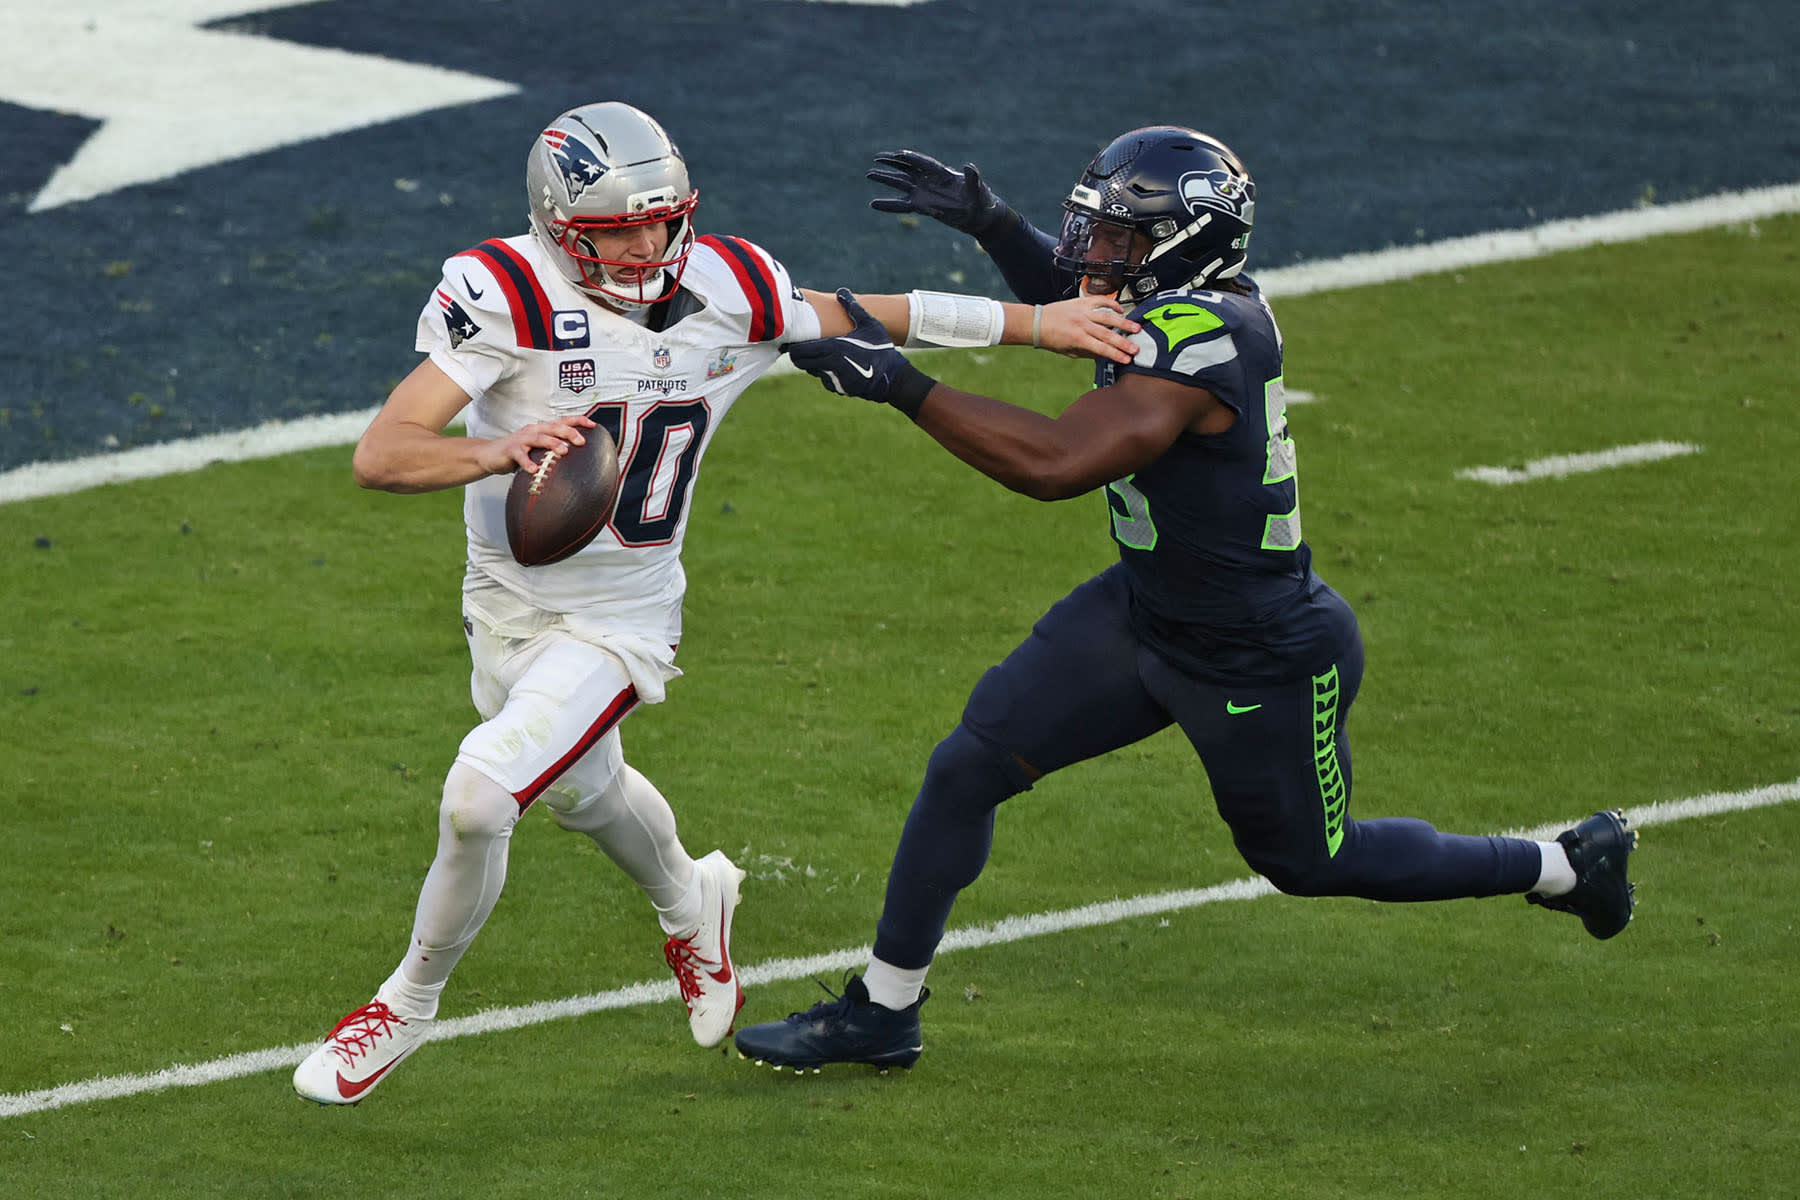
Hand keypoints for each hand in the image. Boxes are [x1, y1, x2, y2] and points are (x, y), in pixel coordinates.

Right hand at [481, 415, 595, 475]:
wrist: (490, 454)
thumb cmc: (518, 451)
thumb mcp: (538, 448)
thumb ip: (553, 450)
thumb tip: (578, 459)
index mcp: (542, 429)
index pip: (562, 421)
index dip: (577, 421)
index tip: (593, 424)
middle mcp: (534, 431)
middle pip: (553, 427)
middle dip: (568, 432)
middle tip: (581, 440)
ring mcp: (522, 439)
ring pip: (539, 438)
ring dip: (552, 443)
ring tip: (563, 451)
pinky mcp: (510, 449)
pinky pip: (520, 455)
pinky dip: (527, 462)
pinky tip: (534, 470)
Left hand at [785, 289, 935, 414]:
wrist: (893, 379)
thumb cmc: (881, 349)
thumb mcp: (869, 325)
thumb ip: (853, 308)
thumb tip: (842, 291)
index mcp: (833, 347)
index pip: (800, 350)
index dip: (795, 347)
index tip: (795, 342)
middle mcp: (829, 365)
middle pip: (801, 363)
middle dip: (801, 356)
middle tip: (806, 349)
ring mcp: (833, 379)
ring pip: (813, 372)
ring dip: (815, 365)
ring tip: (827, 356)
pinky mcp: (839, 389)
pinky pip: (826, 381)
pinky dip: (828, 375)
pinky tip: (840, 368)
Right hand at [868, 150, 1006, 235]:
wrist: (980, 216)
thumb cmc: (982, 201)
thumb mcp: (979, 191)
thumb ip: (973, 179)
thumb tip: (968, 166)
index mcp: (943, 174)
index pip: (924, 164)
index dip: (912, 158)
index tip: (898, 154)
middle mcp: (931, 181)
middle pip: (908, 169)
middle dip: (893, 164)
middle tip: (876, 158)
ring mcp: (925, 192)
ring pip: (901, 184)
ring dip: (886, 179)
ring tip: (869, 174)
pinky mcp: (922, 206)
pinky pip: (902, 205)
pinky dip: (888, 205)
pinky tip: (873, 204)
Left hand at [1037, 296, 1141, 362]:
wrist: (1037, 322)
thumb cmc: (1051, 338)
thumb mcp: (1069, 352)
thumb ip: (1087, 353)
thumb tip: (1103, 354)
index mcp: (1078, 338)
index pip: (1101, 348)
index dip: (1116, 355)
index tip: (1127, 359)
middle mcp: (1082, 324)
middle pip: (1108, 334)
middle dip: (1123, 343)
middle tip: (1135, 349)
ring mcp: (1083, 311)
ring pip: (1108, 316)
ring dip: (1124, 323)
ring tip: (1136, 328)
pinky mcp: (1082, 301)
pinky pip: (1100, 300)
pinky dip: (1112, 303)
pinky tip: (1120, 309)